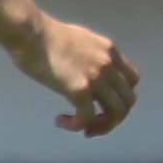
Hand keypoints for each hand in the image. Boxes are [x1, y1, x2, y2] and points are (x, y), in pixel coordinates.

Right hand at [10, 15, 139, 136]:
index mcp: (110, 51)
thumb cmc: (44, 35)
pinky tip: (61, 121)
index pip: (132, 80)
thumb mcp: (79, 41)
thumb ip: (90, 57)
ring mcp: (96, 77)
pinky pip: (87, 118)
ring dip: (101, 126)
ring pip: (116, 113)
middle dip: (113, 118)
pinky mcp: (79, 89)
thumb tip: (85, 73)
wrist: (30, 32)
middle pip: (128, 101)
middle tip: (94, 124)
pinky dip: (76, 125)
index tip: (102, 104)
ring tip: (84, 129)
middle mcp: (109, 64)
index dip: (120, 97)